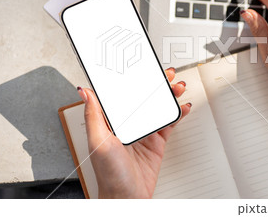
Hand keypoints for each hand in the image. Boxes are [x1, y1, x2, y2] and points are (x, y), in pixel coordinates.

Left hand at [77, 68, 190, 197]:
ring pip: (159, 107)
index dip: (134, 80)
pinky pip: (169, 123)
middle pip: (145, 98)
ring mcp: (143, 132)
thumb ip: (93, 115)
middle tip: (167, 75)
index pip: (124, 94)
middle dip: (157, 84)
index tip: (143, 69)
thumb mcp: (98, 142)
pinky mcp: (156, 142)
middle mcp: (128, 124)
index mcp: (112, 121)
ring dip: (169, 96)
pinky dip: (177, 114)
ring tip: (178, 87)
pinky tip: (182, 107)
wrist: (128, 197)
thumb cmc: (109, 175)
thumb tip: (85, 92)